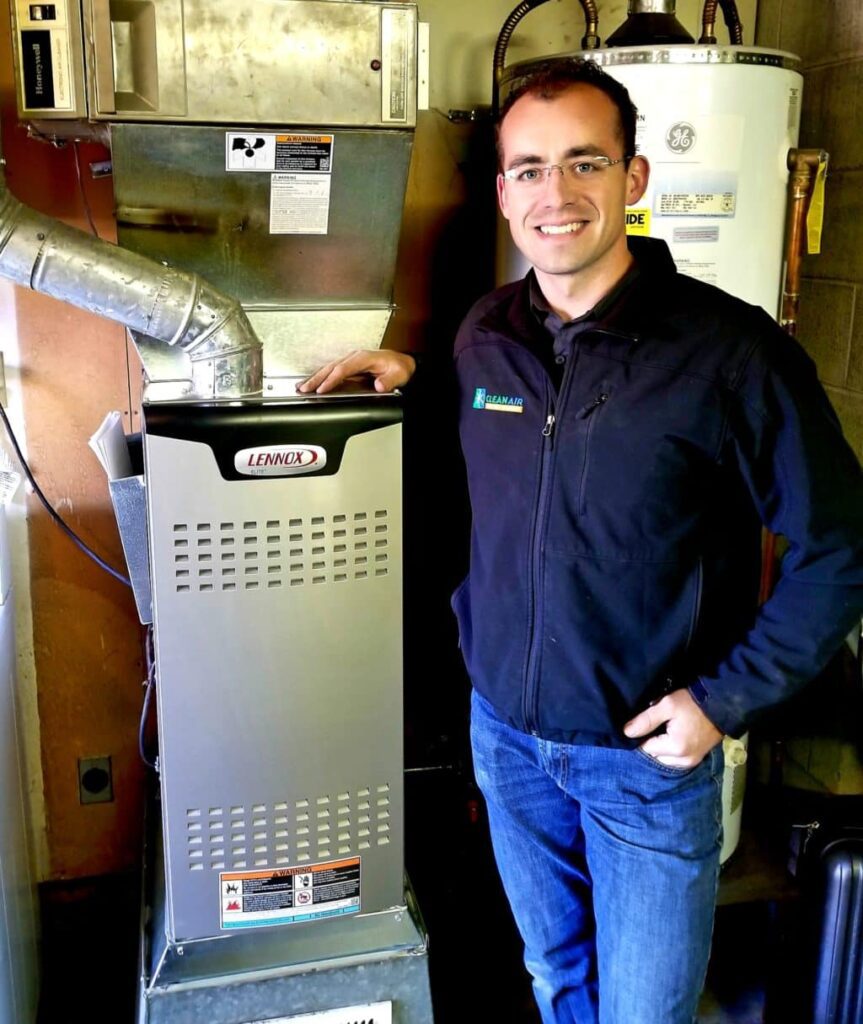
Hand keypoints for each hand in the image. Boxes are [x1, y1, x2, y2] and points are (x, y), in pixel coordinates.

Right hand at [297, 350, 415, 394]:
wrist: (402, 363)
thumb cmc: (398, 367)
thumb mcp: (398, 375)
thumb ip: (389, 381)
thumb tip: (379, 385)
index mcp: (364, 358)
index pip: (343, 368)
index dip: (332, 379)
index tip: (322, 389)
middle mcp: (355, 357)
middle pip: (332, 367)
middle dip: (317, 378)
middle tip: (304, 389)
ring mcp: (351, 361)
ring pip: (329, 368)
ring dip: (315, 377)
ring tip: (301, 387)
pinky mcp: (349, 366)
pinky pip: (332, 371)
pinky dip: (320, 377)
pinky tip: (312, 382)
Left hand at [623, 689, 722, 768]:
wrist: (721, 706)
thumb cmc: (692, 704)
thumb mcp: (667, 705)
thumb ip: (646, 719)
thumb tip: (626, 732)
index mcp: (675, 748)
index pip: (646, 748)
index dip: (644, 735)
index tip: (647, 724)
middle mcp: (683, 760)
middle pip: (655, 755)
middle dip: (653, 742)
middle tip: (658, 726)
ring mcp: (691, 762)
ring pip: (665, 759)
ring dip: (662, 748)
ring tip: (666, 730)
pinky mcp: (697, 760)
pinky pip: (676, 760)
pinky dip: (671, 751)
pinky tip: (673, 736)